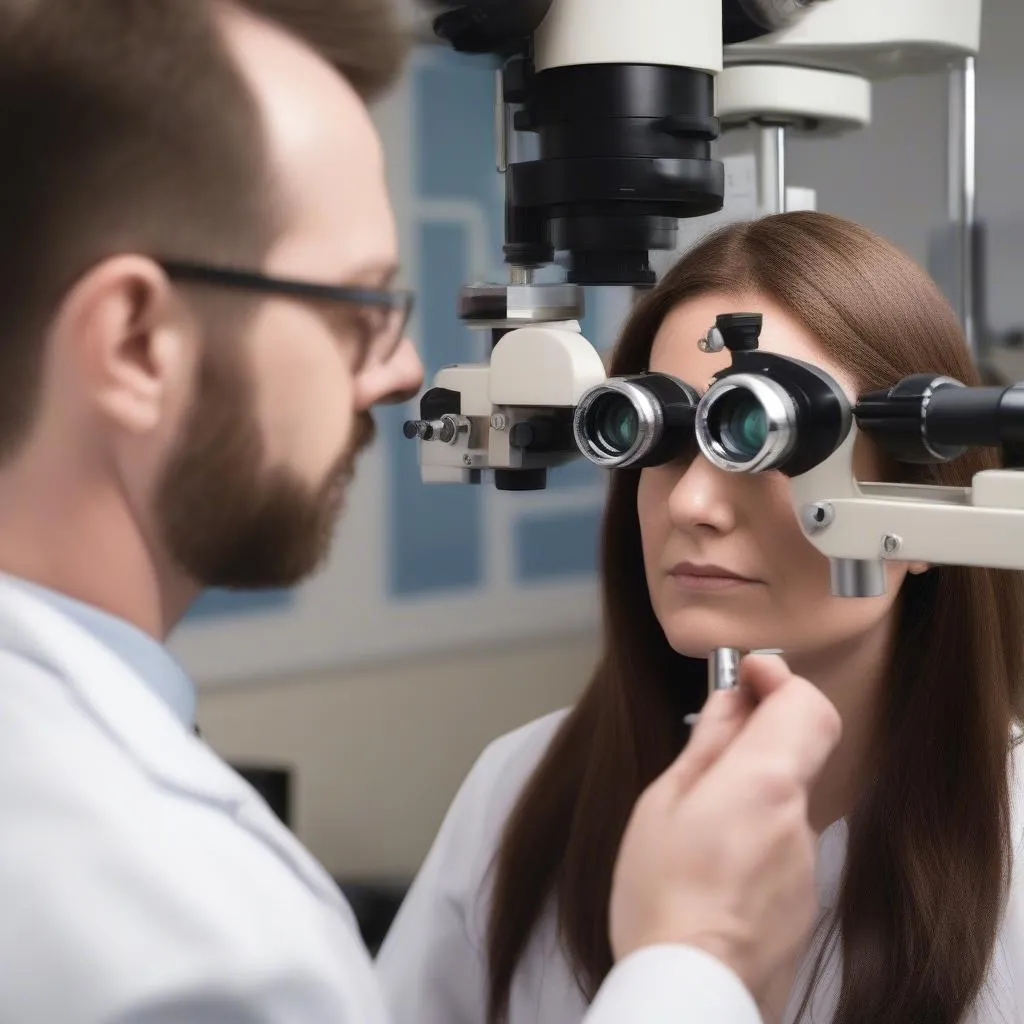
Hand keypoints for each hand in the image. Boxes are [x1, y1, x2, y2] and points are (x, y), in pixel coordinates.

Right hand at [608, 655, 840, 1020]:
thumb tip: (731, 699)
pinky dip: (755, 835)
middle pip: (799, 749)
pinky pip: (784, 844)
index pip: (808, 704)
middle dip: (760, 732)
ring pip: (786, 800)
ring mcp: (807, 863)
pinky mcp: (804, 900)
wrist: (692, 994)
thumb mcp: (662, 804)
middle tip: (712, 740)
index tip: (748, 674)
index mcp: (764, 783)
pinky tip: (713, 865)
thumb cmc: (661, 895)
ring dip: (752, 790)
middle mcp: (799, 817)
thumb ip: (707, 745)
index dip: (780, 678)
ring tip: (696, 823)